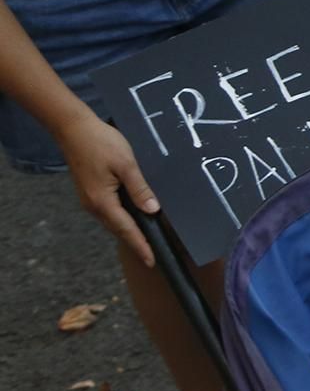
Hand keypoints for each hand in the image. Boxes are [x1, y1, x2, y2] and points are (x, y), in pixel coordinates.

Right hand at [53, 115, 160, 265]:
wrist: (74, 130)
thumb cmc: (101, 143)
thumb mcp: (126, 164)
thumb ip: (139, 188)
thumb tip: (152, 210)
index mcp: (102, 202)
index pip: (126, 229)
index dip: (140, 245)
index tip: (152, 261)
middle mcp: (94, 206)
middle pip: (119, 229)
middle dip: (136, 242)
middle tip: (154, 256)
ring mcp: (90, 200)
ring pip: (113, 221)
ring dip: (129, 231)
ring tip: (148, 240)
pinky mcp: (91, 192)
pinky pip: (110, 211)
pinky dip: (123, 218)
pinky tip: (135, 216)